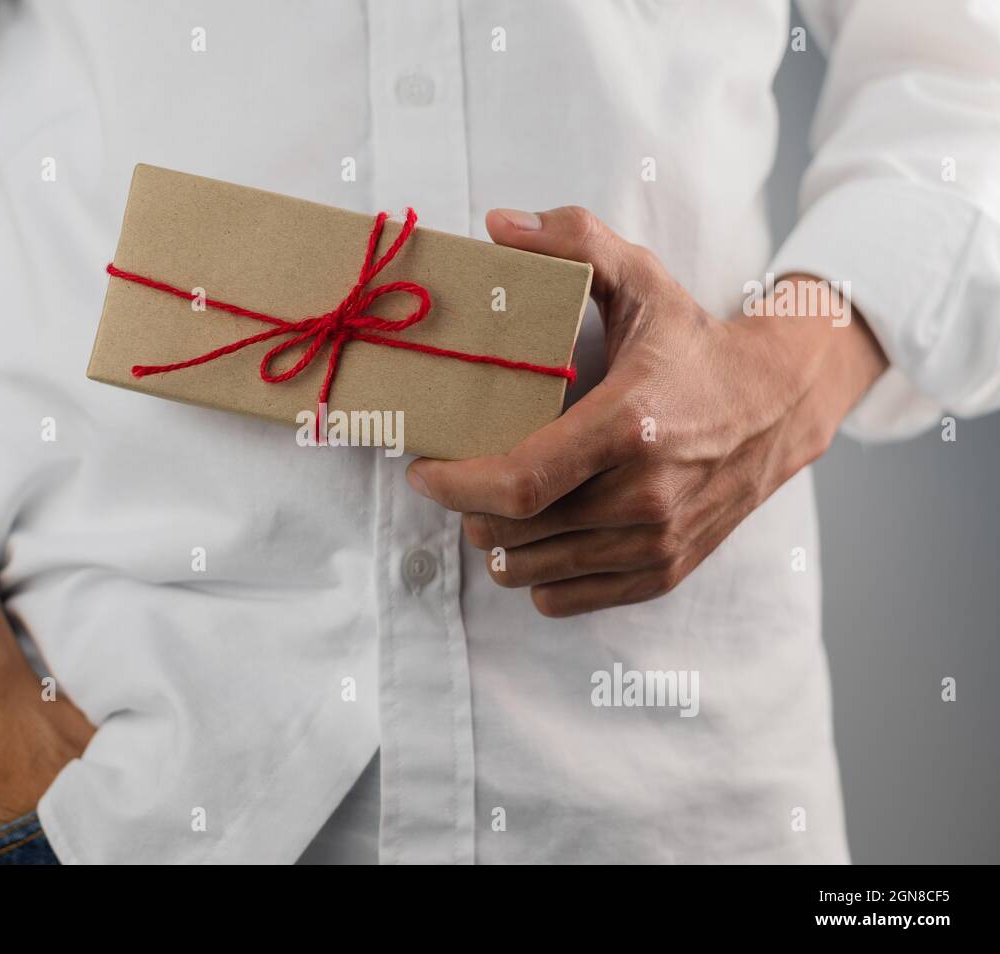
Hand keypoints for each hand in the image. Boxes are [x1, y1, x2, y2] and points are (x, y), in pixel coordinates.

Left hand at [405, 207, 887, 617]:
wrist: (781, 403)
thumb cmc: (696, 345)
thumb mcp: (643, 280)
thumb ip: (574, 242)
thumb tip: (498, 225)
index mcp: (629, 426)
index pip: (519, 483)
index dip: (455, 485)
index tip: (422, 470)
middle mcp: (645, 496)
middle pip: (515, 531)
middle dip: (466, 509)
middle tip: (456, 479)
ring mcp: (657, 541)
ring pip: (532, 570)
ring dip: (496, 542)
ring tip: (493, 505)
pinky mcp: (665, 570)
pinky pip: (566, 598)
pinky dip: (536, 575)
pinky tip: (537, 536)